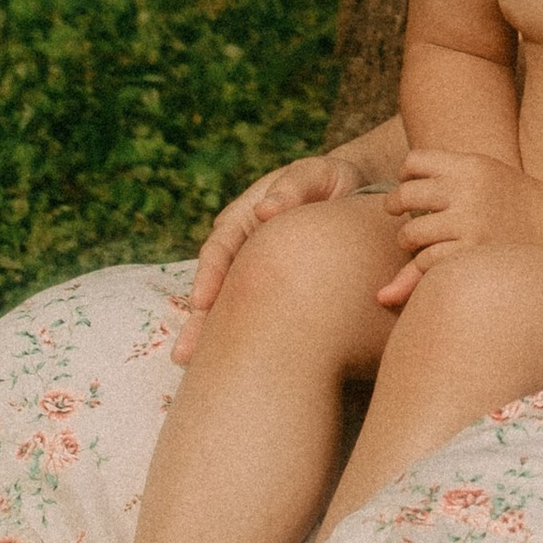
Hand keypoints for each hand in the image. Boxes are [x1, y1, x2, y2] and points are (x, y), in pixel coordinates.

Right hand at [174, 150, 363, 361]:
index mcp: (245, 217)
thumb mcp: (317, 175)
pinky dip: (246, 340)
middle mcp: (242, 249)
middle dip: (201, 321)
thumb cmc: (332, 184)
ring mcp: (255, 273)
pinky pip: (257, 318)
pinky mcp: (275, 295)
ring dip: (214, 337)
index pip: (220, 247)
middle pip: (217, 286)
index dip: (210, 275)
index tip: (203, 302)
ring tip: (195, 368)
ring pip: (232, 308)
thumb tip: (264, 210)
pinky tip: (242, 367)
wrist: (356, 199)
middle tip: (186, 355)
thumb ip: (294, 186)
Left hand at [374, 148, 542, 304]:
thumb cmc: (512, 201)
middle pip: (406, 195)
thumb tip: (403, 210)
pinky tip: (434, 260)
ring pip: (411, 232)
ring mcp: (470, 222)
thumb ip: (442, 182)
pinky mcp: (473, 251)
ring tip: (416, 242)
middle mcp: (468, 190)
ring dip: (407, 240)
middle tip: (398, 215)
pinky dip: (423, 264)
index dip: (404, 174)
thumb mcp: (483, 178)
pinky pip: (427, 260)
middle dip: (394, 206)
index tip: (408, 184)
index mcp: (470, 165)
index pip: (415, 160)